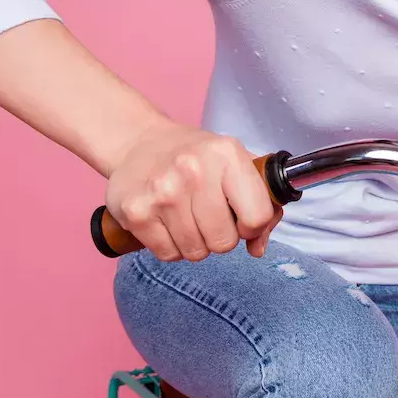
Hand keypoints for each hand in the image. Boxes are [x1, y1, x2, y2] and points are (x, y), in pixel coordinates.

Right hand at [103, 121, 280, 261]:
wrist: (138, 144)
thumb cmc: (195, 157)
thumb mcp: (235, 163)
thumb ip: (261, 202)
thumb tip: (258, 247)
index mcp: (226, 155)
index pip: (257, 216)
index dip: (254, 226)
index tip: (242, 219)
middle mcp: (194, 171)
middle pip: (224, 241)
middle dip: (222, 236)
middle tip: (210, 217)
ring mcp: (163, 193)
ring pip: (196, 251)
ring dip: (196, 242)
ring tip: (188, 217)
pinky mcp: (136, 213)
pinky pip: (168, 254)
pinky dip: (171, 246)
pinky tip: (168, 223)